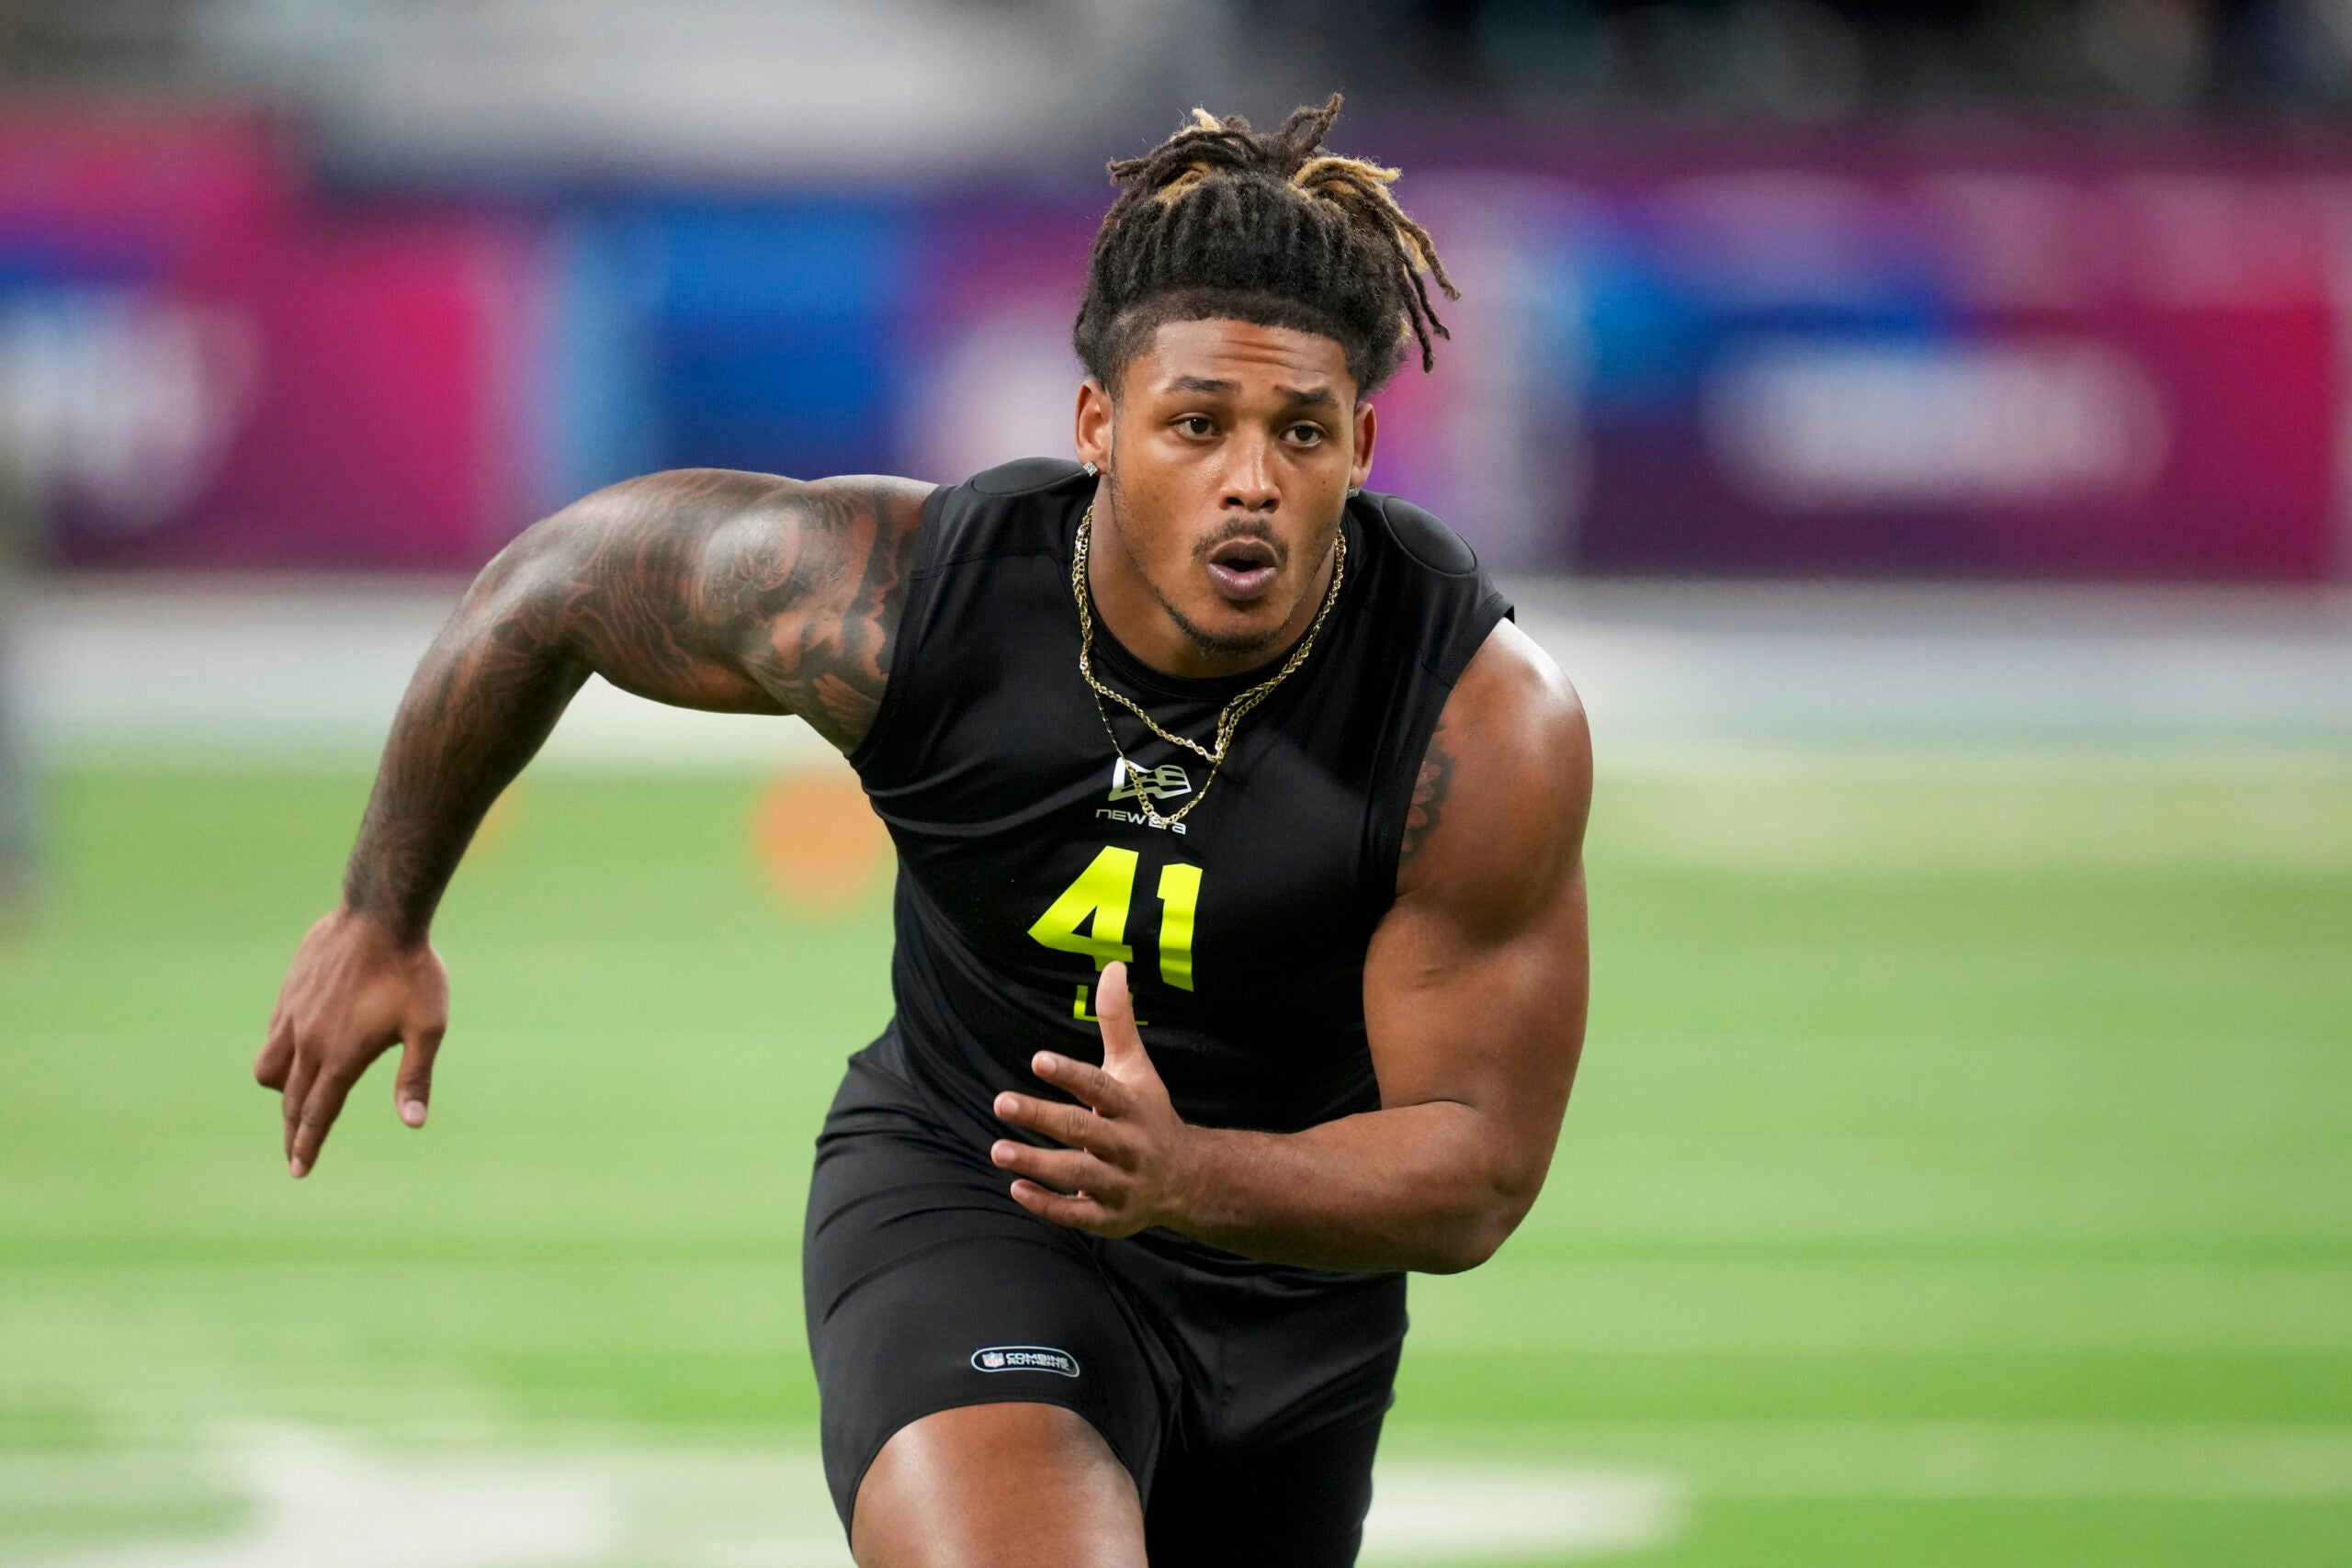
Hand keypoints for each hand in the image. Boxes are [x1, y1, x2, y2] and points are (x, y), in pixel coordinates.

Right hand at [253, 905, 448, 1176]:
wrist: (382, 915)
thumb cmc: (413, 973)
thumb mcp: (428, 1028)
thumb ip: (416, 1077)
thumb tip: (413, 1123)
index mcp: (341, 1056)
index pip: (316, 1114)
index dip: (307, 1145)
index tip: (299, 1171)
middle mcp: (308, 1041)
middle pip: (290, 1100)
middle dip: (292, 1131)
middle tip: (293, 1154)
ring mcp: (292, 1015)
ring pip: (268, 1068)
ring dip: (279, 1090)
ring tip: (294, 1099)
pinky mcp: (288, 993)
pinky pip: (272, 1034)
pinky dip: (279, 1052)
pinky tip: (296, 1048)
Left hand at [989, 961, 1198, 1237]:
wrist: (1189, 1179)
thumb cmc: (1150, 1114)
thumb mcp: (1136, 1069)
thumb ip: (1118, 1022)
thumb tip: (1113, 967)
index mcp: (1133, 1107)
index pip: (1100, 1088)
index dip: (1071, 1075)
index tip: (1038, 1061)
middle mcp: (1129, 1145)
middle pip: (1083, 1131)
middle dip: (1042, 1118)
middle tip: (1000, 1102)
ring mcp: (1120, 1184)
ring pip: (1077, 1176)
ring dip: (1037, 1164)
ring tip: (998, 1149)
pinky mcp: (1111, 1217)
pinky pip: (1077, 1214)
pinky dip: (1047, 1204)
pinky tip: (1016, 1188)